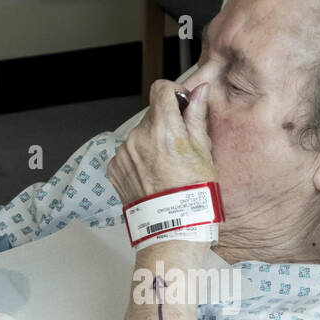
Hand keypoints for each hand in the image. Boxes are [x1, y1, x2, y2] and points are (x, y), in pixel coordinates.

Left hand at [106, 79, 214, 208]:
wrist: (174, 230)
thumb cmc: (194, 196)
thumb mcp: (203, 153)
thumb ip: (196, 117)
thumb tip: (199, 92)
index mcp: (164, 130)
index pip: (161, 89)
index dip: (174, 93)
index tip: (181, 105)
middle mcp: (139, 138)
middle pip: (152, 114)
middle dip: (165, 123)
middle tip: (179, 148)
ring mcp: (124, 153)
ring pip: (140, 134)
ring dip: (151, 142)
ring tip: (166, 167)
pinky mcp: (115, 168)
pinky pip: (128, 152)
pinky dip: (139, 159)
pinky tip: (153, 176)